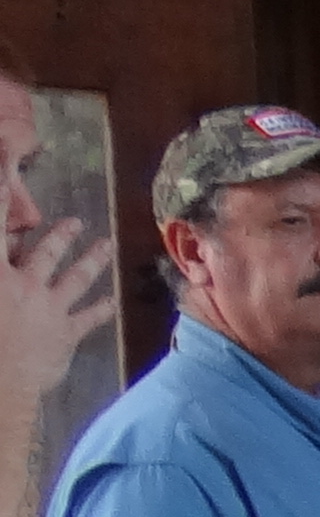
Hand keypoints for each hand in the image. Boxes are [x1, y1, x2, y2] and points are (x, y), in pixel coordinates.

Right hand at [0, 206, 114, 420]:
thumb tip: (8, 251)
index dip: (2, 207)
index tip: (6, 182)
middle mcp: (25, 285)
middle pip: (45, 253)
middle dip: (60, 235)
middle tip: (75, 221)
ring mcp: (49, 308)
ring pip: (75, 278)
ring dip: (92, 260)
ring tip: (106, 246)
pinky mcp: (66, 334)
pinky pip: (88, 318)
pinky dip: (102, 308)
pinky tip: (112, 301)